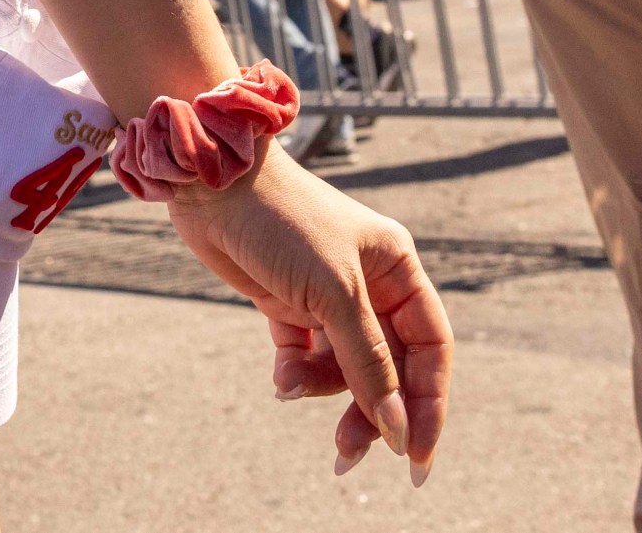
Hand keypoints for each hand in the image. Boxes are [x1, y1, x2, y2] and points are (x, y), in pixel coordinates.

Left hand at [164, 154, 449, 477]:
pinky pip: (305, 356)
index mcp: (398, 269)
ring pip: (343, 367)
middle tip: (347, 455)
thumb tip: (396, 429)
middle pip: (388, 367)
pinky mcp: (288, 302)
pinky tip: (280, 377)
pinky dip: (295, 373)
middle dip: (370, 412)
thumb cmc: (282, 221)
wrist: (212, 182)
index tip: (416, 459)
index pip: (430, 349)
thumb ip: (369, 363)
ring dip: (321, 389)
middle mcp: (370, 284)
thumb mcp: (334, 293)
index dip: (428, 405)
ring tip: (288, 388)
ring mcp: (327, 295)